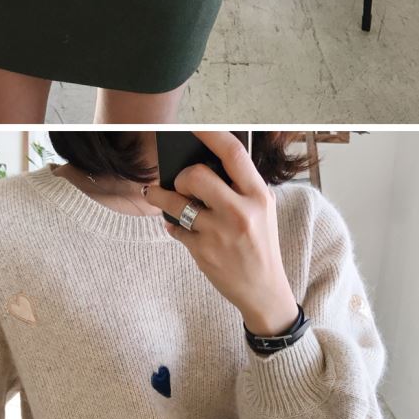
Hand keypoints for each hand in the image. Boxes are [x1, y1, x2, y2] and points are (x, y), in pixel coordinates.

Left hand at [162, 128, 290, 337]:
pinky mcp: (203, 252)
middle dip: (183, 176)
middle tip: (181, 182)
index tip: (193, 127)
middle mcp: (240, 212)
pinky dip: (173, 226)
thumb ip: (239, 187)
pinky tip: (177, 226)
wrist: (264, 291)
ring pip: (177, 203)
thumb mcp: (261, 211)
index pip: (232, 154)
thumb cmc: (260, 245)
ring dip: (161, 197)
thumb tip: (202, 163)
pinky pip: (176, 229)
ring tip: (154, 194)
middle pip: (196, 175)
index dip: (210, 135)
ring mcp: (219, 233)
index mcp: (258, 195)